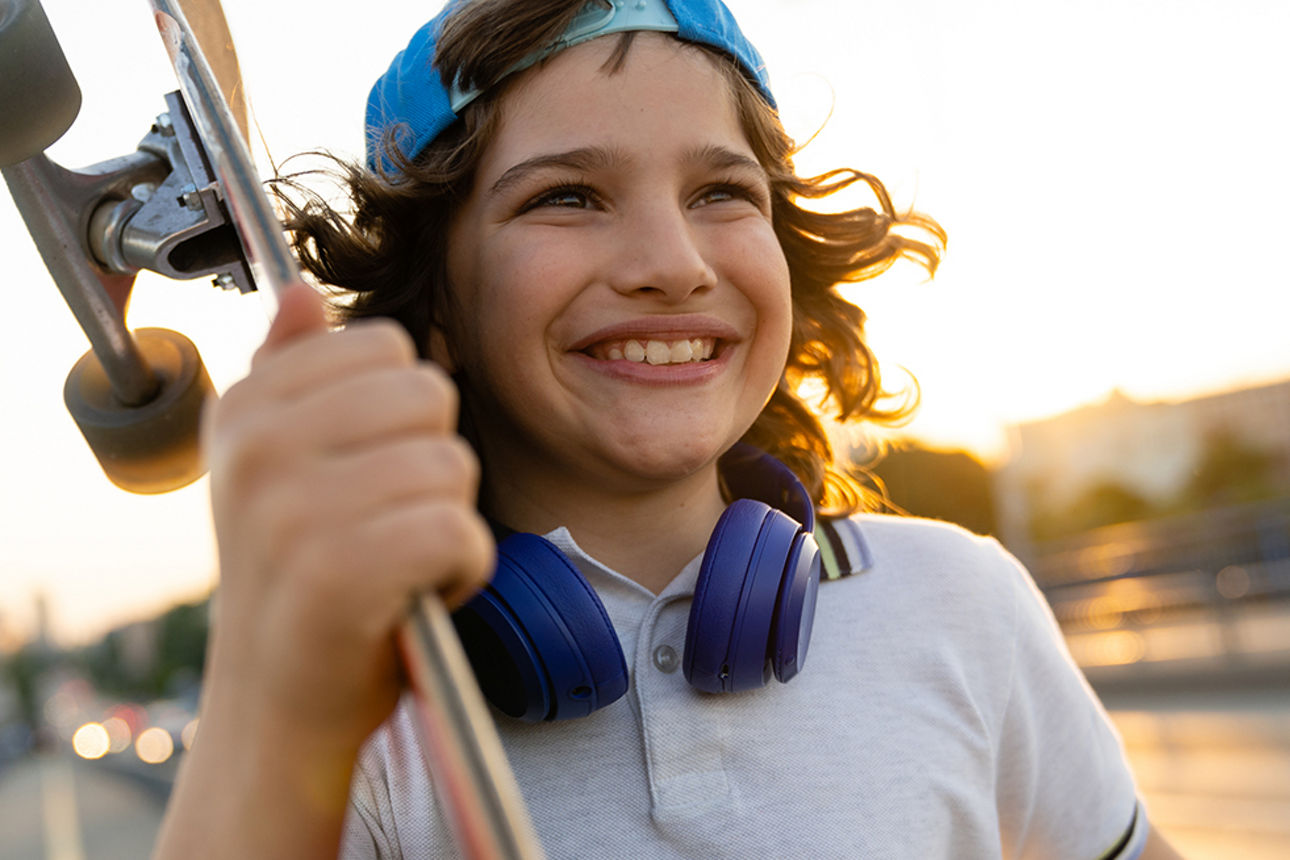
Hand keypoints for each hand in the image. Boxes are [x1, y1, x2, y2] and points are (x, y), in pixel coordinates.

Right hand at [202, 283, 493, 748]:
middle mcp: (256, 448)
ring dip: (450, 523)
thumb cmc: (296, 580)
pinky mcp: (335, 573)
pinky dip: (462, 570)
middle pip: (429, 393)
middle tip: (387, 523)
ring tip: (399, 562)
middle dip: (434, 464)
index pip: (387, 345)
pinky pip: (457, 528)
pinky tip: (420, 594)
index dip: (403, 415)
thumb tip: (304, 291)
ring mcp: (289, 509)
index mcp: (245, 408)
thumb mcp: (276, 469)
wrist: (277, 706)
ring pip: (450, 462)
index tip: (362, 473)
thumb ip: (290, 375)